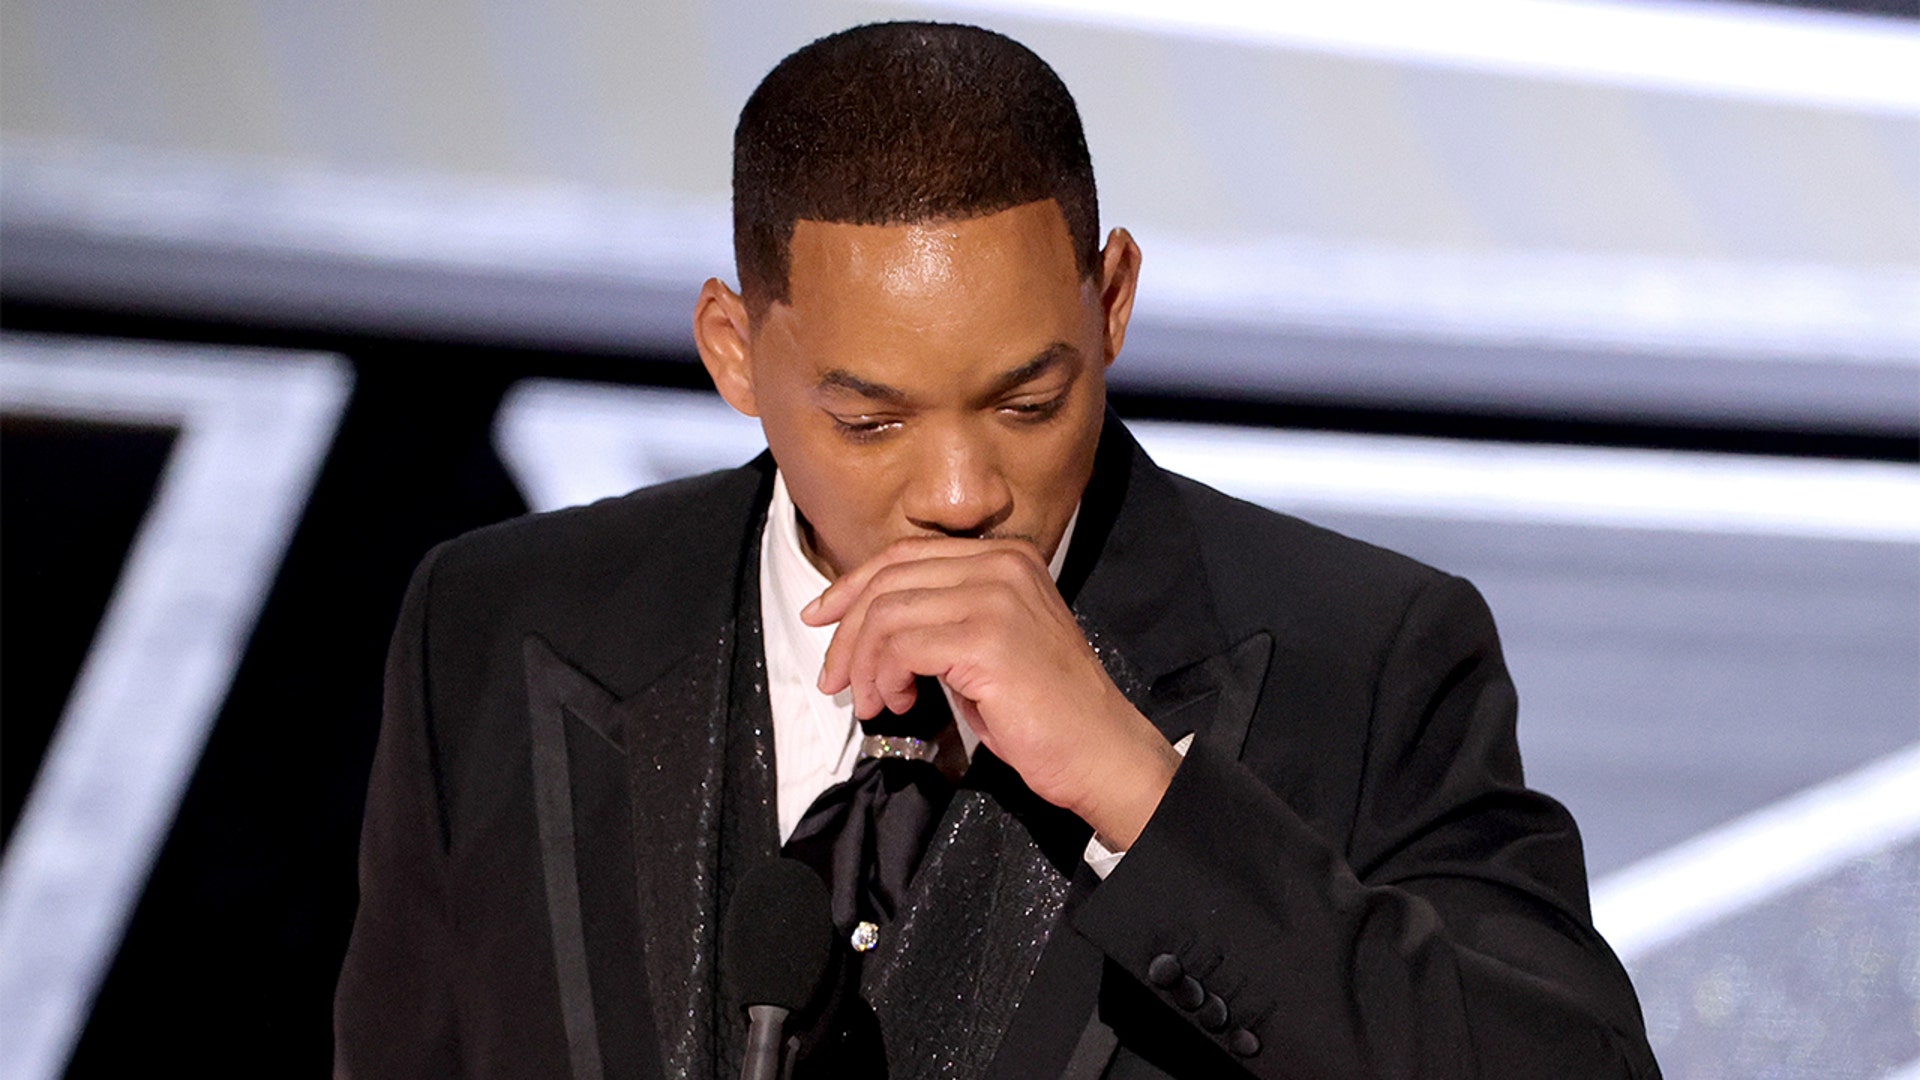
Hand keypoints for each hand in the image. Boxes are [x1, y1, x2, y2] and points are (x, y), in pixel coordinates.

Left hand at [803, 537, 1180, 848]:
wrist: (1100, 749)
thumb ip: (943, 615)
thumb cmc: (1044, 709)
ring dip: (865, 664)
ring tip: (873, 701)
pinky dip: (885, 677)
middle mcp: (1002, 564)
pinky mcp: (986, 638)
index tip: (822, 617)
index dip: (853, 585)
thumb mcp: (990, 641)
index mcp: (1005, 557)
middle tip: (836, 678)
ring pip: (888, 613)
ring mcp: (996, 597)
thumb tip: (869, 623)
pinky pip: (901, 646)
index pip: (906, 554)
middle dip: (848, 632)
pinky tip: (897, 703)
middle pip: (889, 579)